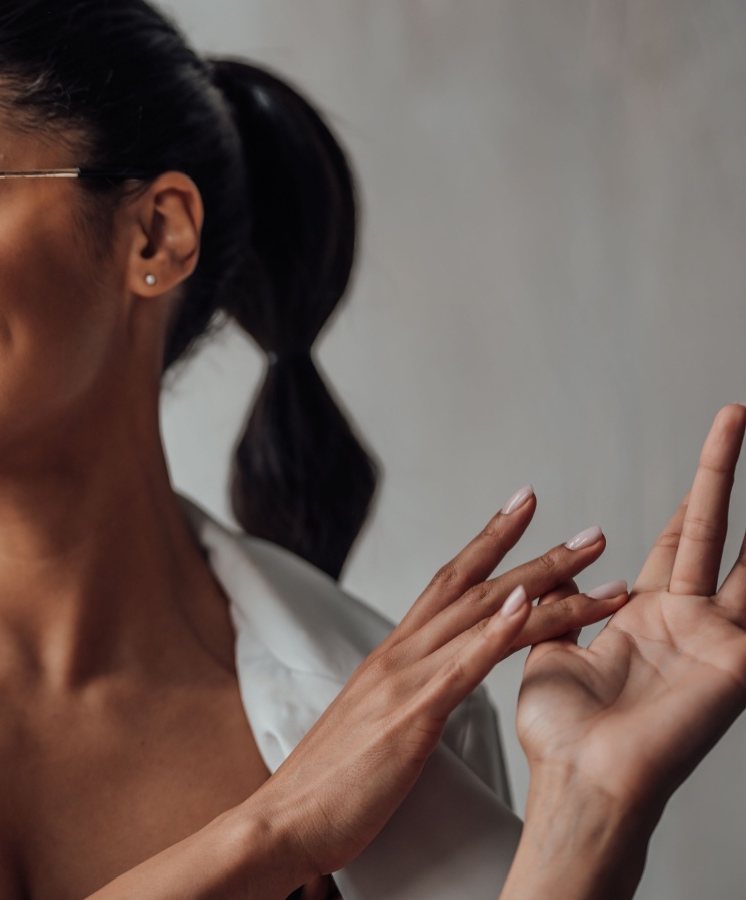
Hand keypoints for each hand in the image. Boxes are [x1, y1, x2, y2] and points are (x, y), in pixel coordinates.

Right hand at [89, 489, 624, 899]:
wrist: (285, 819)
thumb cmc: (329, 789)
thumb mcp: (375, 730)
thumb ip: (406, 703)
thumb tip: (433, 699)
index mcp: (389, 659)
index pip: (444, 588)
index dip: (487, 548)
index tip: (523, 515)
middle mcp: (395, 656)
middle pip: (469, 586)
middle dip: (530, 549)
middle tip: (587, 530)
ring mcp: (402, 680)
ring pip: (480, 614)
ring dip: (541, 580)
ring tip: (589, 557)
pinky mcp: (411, 714)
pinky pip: (461, 664)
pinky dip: (496, 630)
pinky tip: (528, 604)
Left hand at [515, 403, 745, 827]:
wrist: (578, 778)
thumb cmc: (561, 733)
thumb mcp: (549, 652)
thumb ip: (556, 607)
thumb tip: (549, 576)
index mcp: (643, 616)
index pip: (677, 539)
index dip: (693, 495)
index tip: (713, 450)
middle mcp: (686, 620)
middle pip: (710, 528)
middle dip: (721, 469)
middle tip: (736, 412)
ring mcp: (716, 638)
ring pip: (745, 555)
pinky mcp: (735, 661)